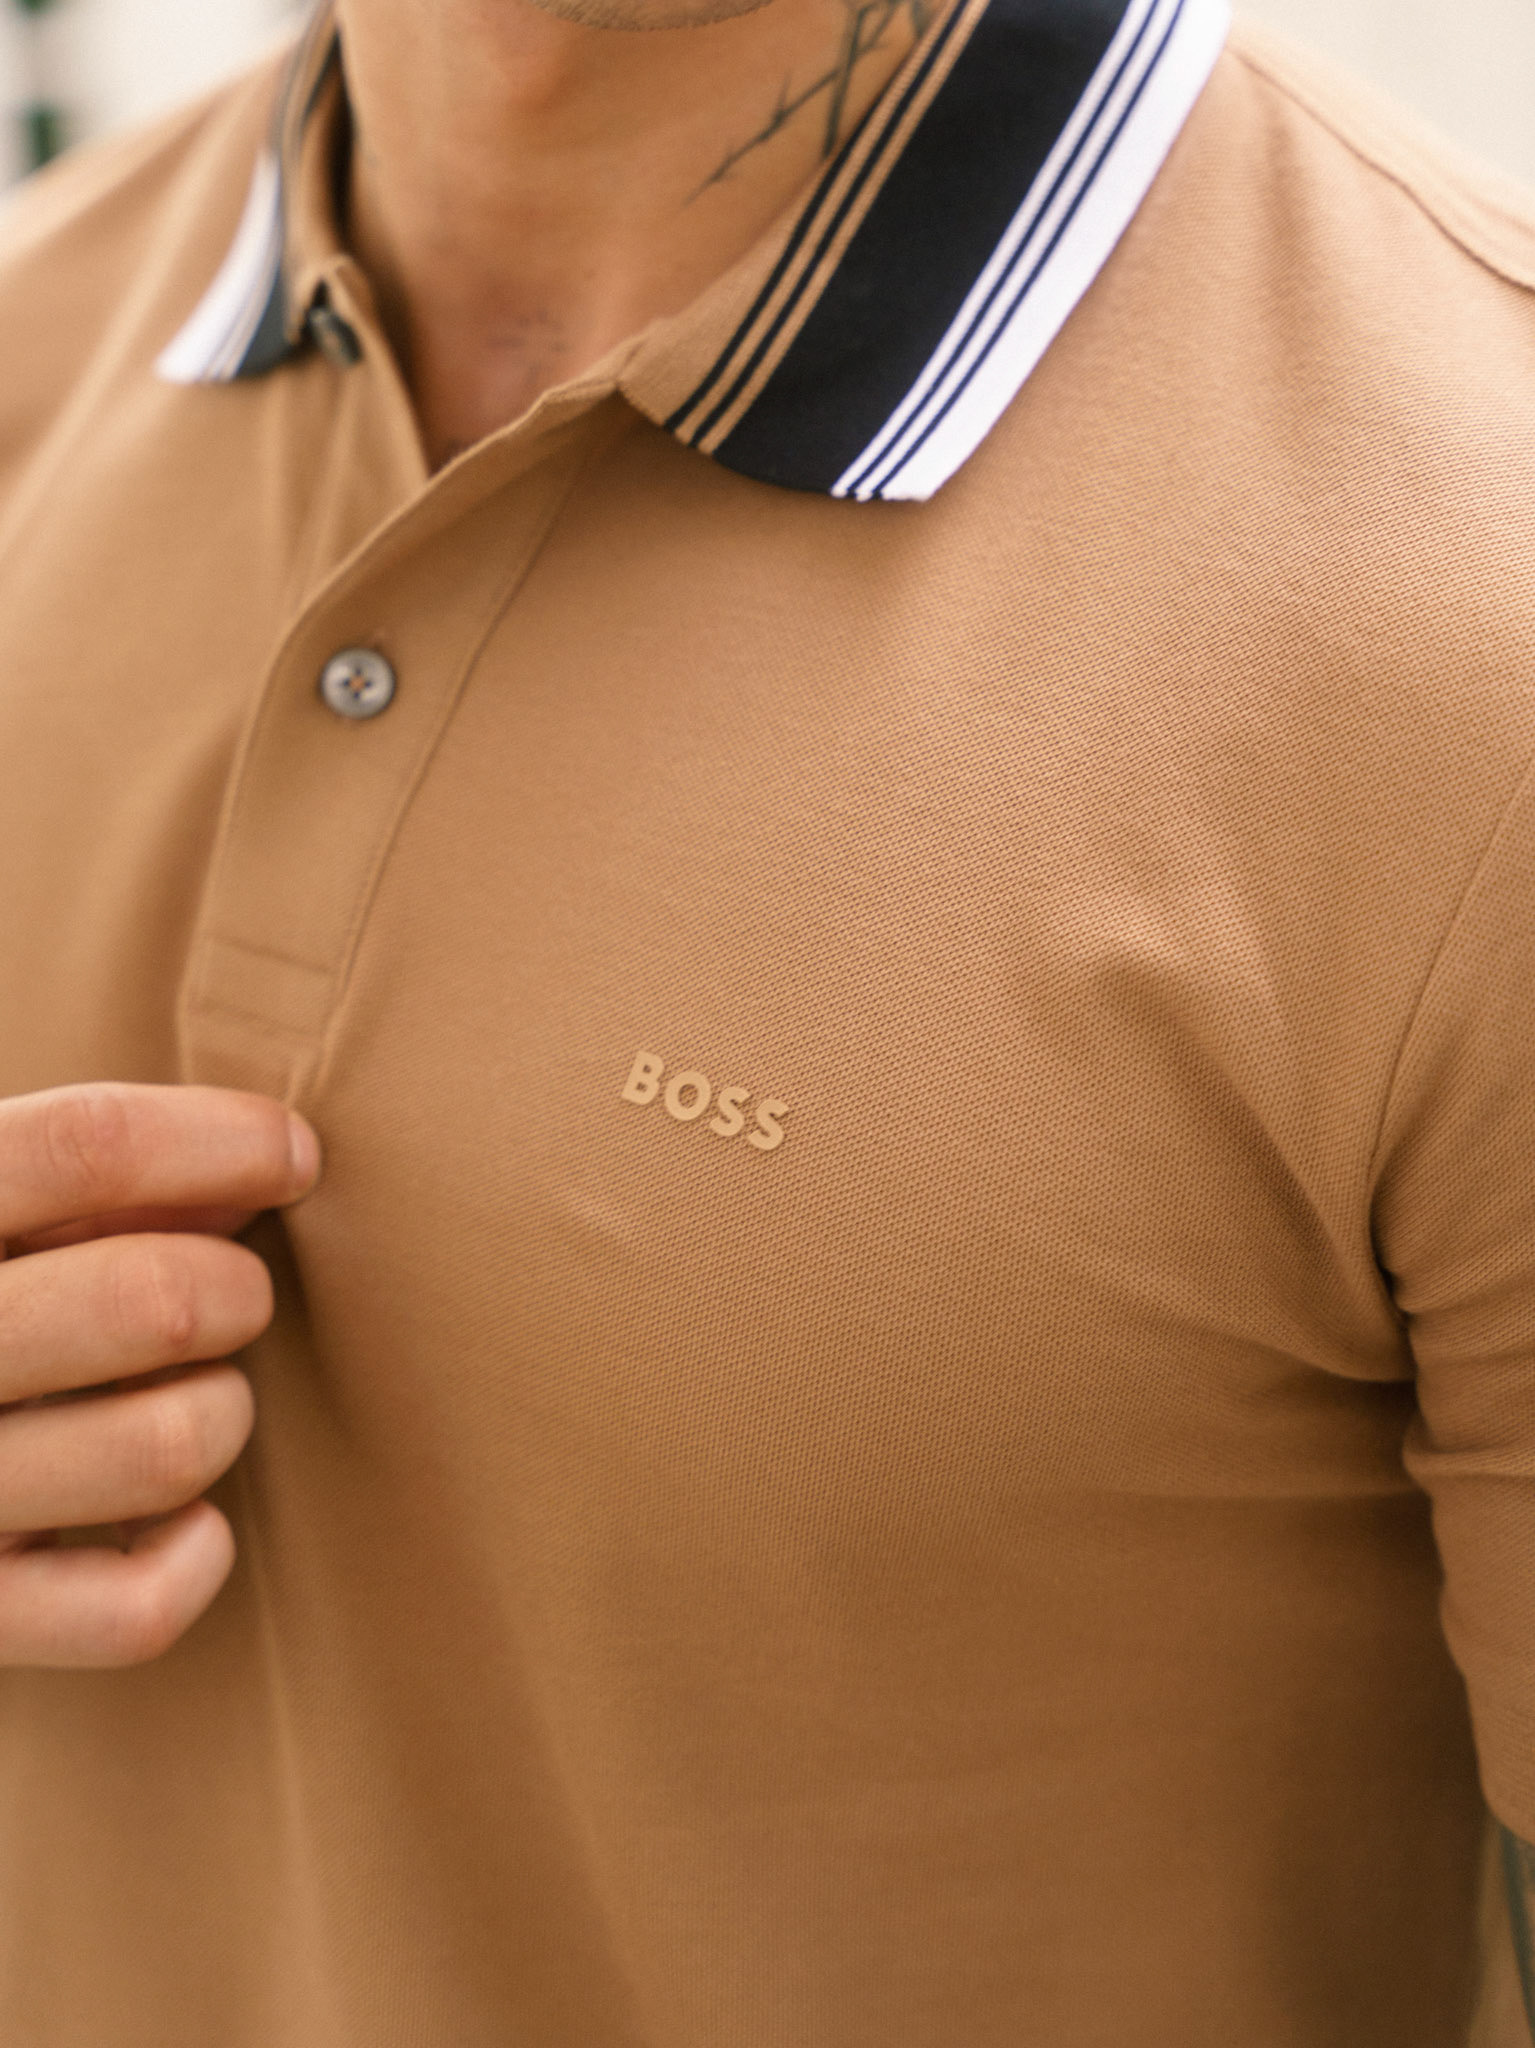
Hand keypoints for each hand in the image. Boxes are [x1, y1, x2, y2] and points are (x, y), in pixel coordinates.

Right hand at [0, 1082, 320, 1668]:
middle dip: (236, 1288)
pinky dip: (193, 1559)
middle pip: (154, 1299)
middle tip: (232, 1297)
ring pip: (168, 1446)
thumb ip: (92, 1176)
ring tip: (190, 1398)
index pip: (84, 1146)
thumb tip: (270, 1163)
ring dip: (222, 1413)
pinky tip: (179, 1520)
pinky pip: (136, 1609)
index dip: (223, 1139)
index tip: (294, 1153)